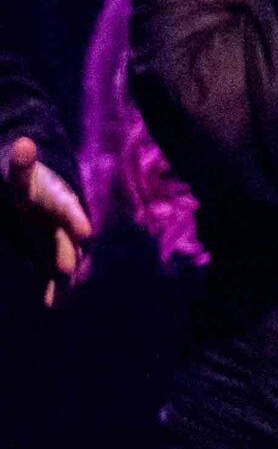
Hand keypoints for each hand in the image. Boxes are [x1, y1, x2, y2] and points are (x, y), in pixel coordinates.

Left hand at [6, 136, 91, 305]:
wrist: (43, 200)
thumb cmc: (31, 186)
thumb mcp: (21, 175)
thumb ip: (21, 164)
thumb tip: (24, 143)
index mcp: (60, 199)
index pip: (67, 207)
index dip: (74, 218)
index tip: (85, 232)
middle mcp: (67, 223)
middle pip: (68, 239)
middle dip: (68, 253)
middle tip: (67, 269)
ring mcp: (62, 241)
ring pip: (66, 259)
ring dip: (63, 277)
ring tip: (57, 299)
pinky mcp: (55, 256)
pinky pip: (56, 273)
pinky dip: (55, 288)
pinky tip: (53, 305)